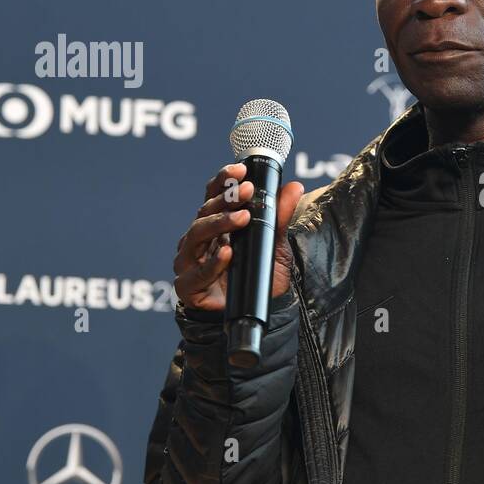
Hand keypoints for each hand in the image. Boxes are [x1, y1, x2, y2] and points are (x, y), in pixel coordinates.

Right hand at [172, 163, 304, 311]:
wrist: (252, 314)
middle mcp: (198, 238)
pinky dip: (212, 263)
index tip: (241, 169)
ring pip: (195, 235)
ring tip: (243, 218)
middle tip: (247, 191)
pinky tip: (226, 254)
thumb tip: (295, 186)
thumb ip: (280, 217)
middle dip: (226, 198)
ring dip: (220, 224)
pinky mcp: (187, 286)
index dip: (224, 180)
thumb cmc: (255, 276)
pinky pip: (196, 272)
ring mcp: (189, 261)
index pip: (214, 195)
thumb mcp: (274, 245)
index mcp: (215, 224)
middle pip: (204, 210)